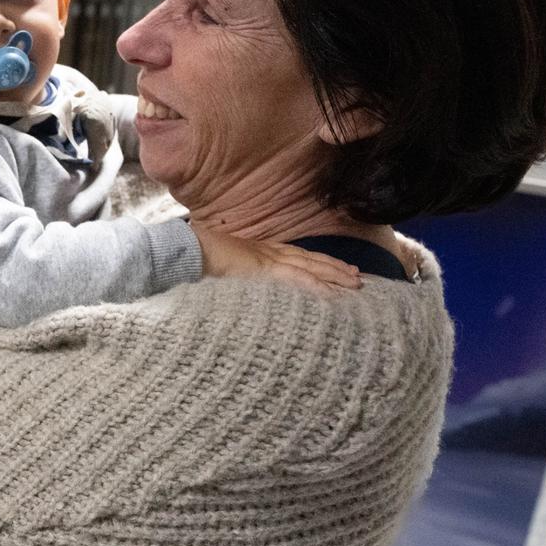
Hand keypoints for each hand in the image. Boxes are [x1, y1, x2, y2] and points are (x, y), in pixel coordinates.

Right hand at [191, 224, 362, 294]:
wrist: (187, 250)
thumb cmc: (198, 259)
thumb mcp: (222, 268)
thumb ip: (236, 275)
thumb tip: (241, 284)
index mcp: (259, 251)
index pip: (296, 256)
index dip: (318, 262)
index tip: (337, 269)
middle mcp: (268, 252)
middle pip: (310, 259)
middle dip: (334, 268)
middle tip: (357, 278)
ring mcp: (268, 259)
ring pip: (310, 267)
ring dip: (334, 275)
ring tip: (355, 284)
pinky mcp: (266, 270)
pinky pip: (298, 279)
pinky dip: (317, 286)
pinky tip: (332, 294)